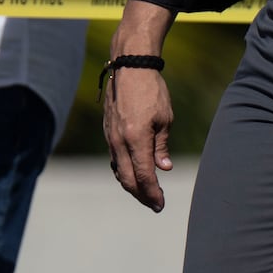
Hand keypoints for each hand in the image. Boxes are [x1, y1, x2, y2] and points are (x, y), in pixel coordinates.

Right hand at [102, 66, 173, 210]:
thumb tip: (164, 169)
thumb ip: (161, 146)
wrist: (129, 68)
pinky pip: (114, 159)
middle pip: (128, 180)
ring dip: (132, 185)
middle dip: (142, 196)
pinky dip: (124, 171)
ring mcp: (111, 138)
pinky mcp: (108, 132)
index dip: (153, 194)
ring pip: (118, 171)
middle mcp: (119, 142)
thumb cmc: (151, 91)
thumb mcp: (164, 118)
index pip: (144, 176)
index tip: (161, 204)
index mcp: (136, 139)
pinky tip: (134, 173)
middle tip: (155, 205)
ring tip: (146, 193)